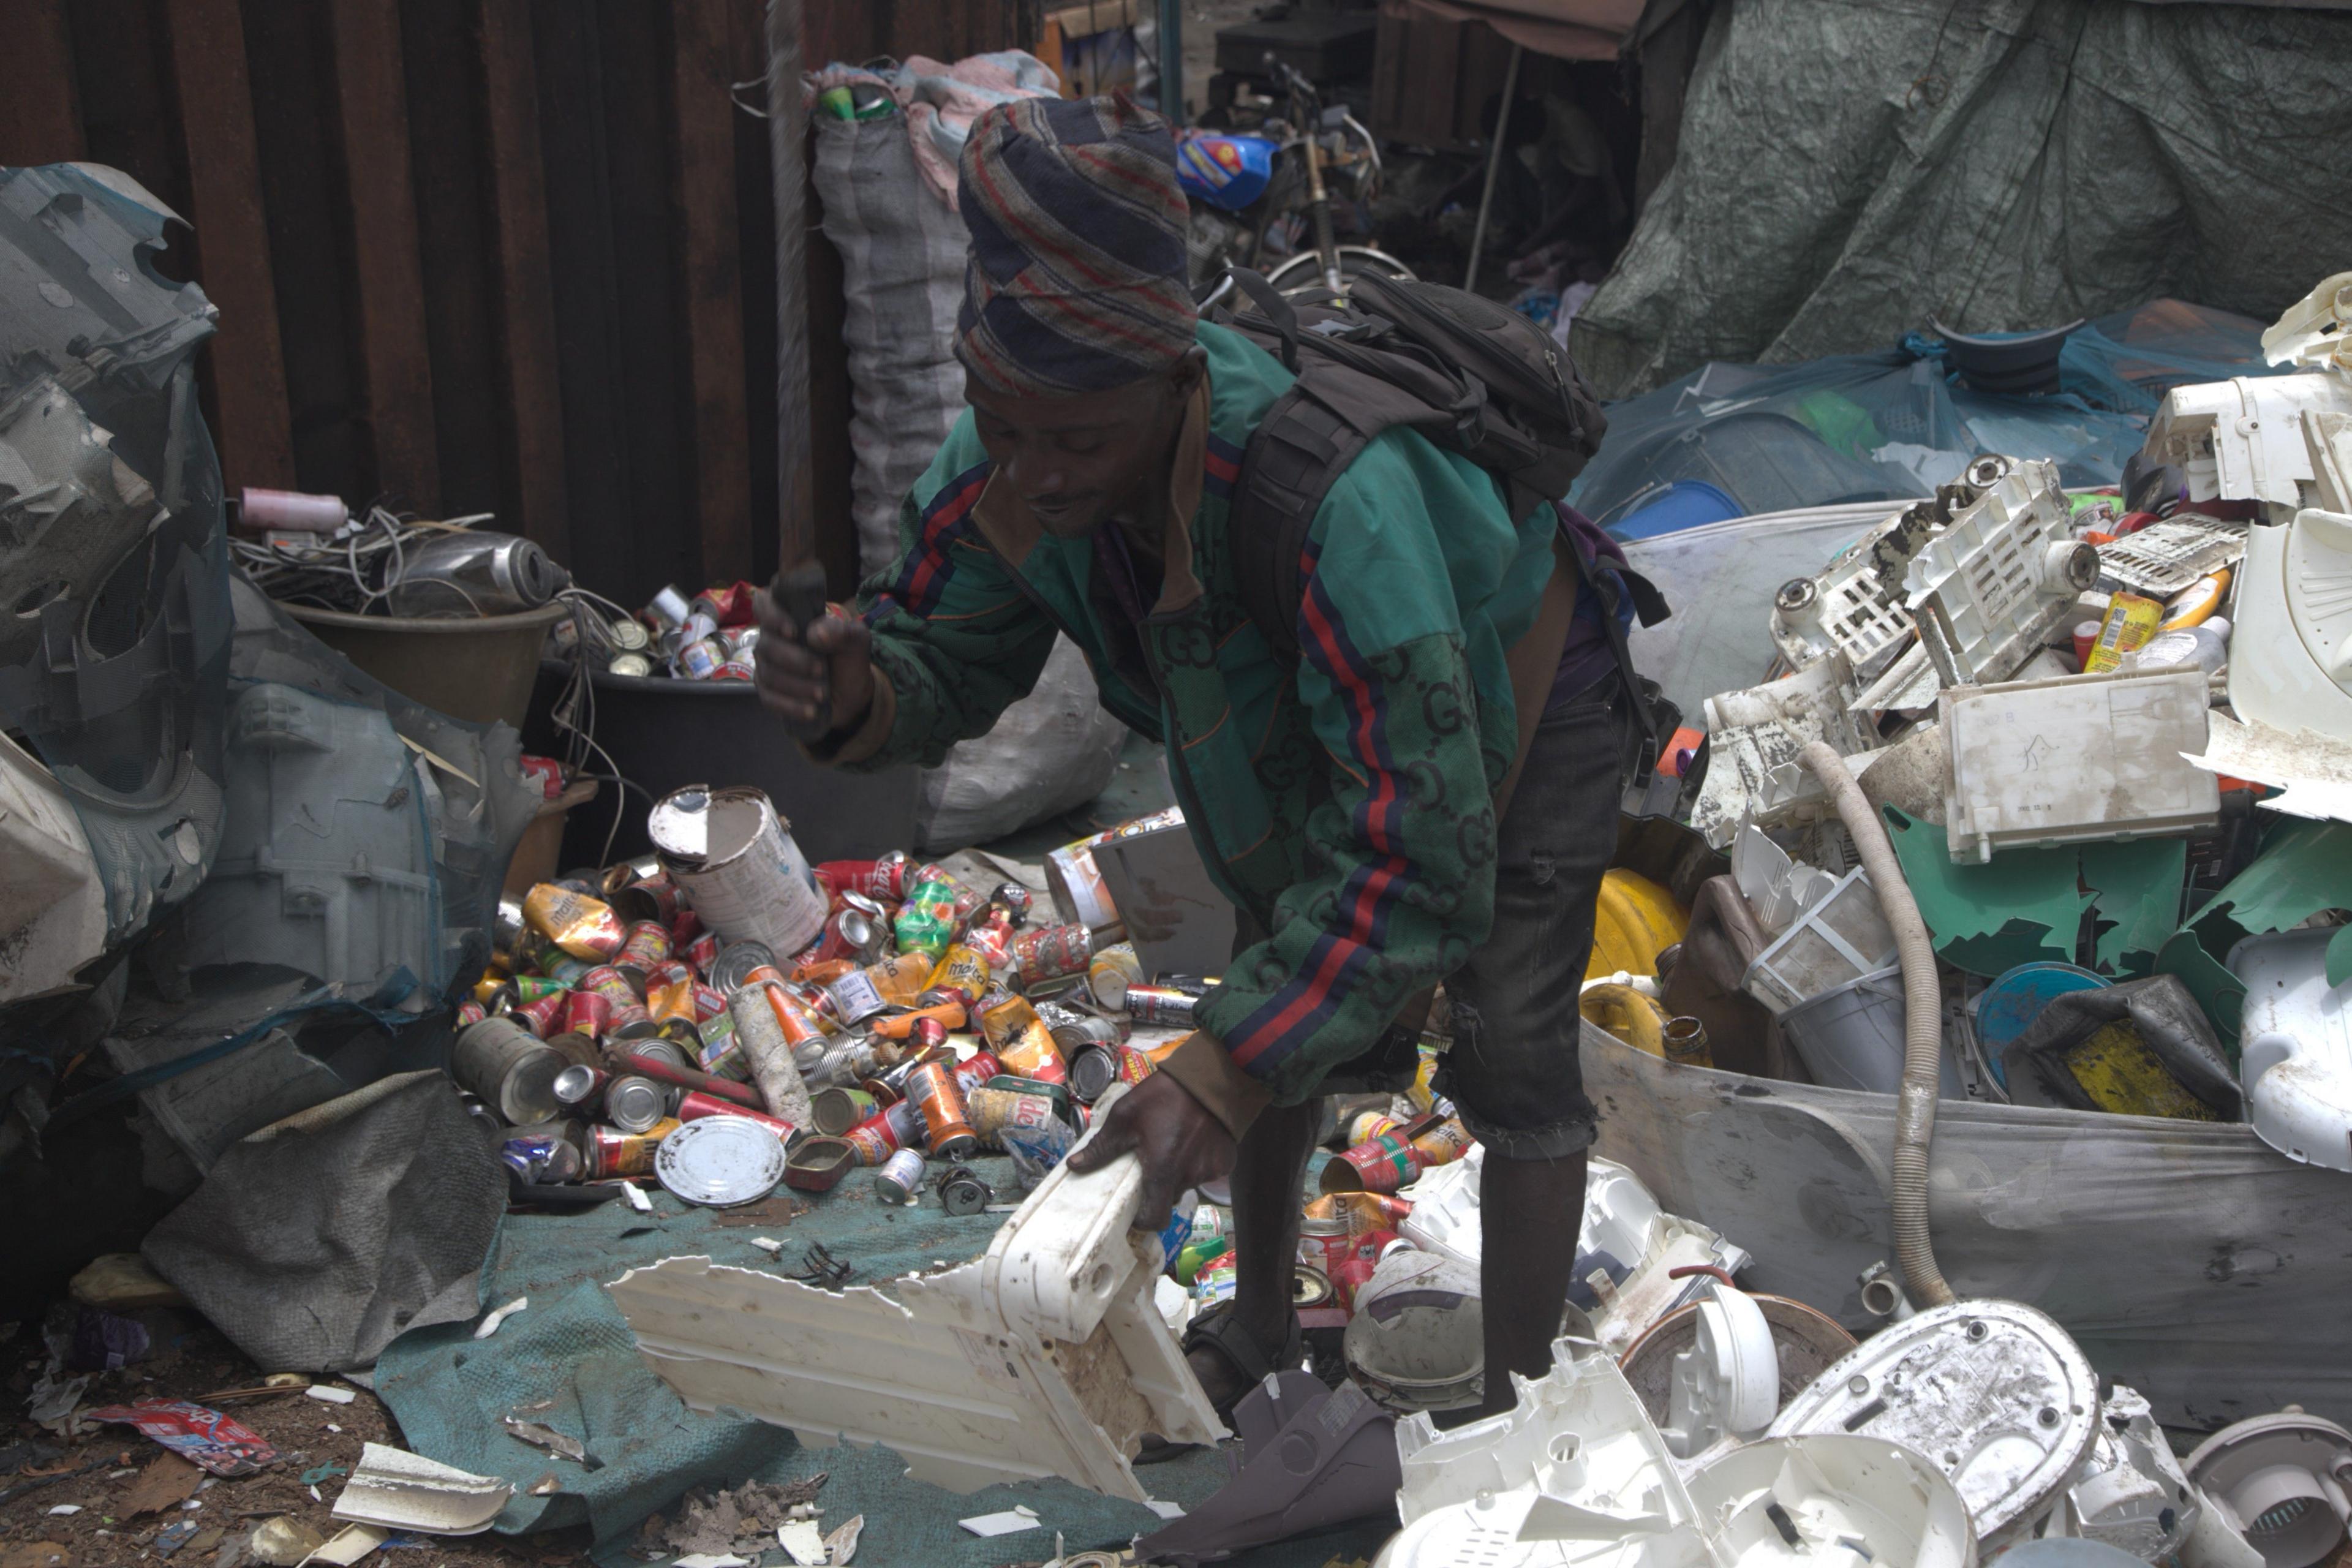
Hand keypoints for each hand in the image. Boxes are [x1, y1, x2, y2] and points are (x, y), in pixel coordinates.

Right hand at [753, 589, 874, 739]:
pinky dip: (791, 705)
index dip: (771, 615)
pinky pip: (769, 699)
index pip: (764, 604)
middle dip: (794, 660)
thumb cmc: (848, 659)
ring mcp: (766, 666)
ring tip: (822, 693)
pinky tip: (811, 710)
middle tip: (821, 670)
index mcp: (790, 618)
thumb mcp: (856, 641)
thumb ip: (842, 631)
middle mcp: (771, 640)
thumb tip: (815, 634)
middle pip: (767, 645)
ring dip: (797, 685)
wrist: (851, 695)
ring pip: (768, 674)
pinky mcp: (768, 692)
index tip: (793, 630)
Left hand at [1066, 1070, 1237, 1232]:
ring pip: (1187, 1183)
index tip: (1133, 1211)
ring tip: (1172, 1145)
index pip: (1154, 1219)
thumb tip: (1073, 1167)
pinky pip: (1206, 1171)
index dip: (1142, 1220)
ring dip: (1177, 1172)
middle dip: (1157, 1188)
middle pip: (1168, 1198)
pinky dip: (1197, 1162)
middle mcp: (1189, 1177)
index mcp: (1163, 1170)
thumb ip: (1102, 1146)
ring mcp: (1210, 1171)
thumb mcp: (1125, 1116)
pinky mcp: (1225, 1162)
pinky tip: (1192, 1140)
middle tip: (1149, 1164)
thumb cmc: (1164, 1096)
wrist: (1211, 1077)